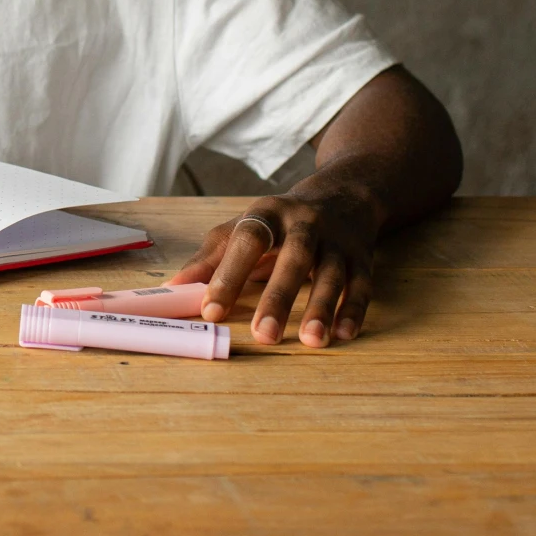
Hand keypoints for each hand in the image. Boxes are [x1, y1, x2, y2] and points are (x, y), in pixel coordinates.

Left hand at [170, 183, 384, 346]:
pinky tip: (343, 335)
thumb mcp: (243, 227)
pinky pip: (361, 285)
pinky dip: (353, 310)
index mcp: (268, 213)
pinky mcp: (362, 258)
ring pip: (331, 274)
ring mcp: (337, 240)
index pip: (247, 240)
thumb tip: (173, 288)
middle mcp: (305, 224)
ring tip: (311, 341)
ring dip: (322, 307)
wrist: (343, 194)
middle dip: (279, 297)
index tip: (211, 310)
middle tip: (264, 336)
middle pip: (294, 258)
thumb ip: (210, 257)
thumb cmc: (279, 221)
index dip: (228, 275)